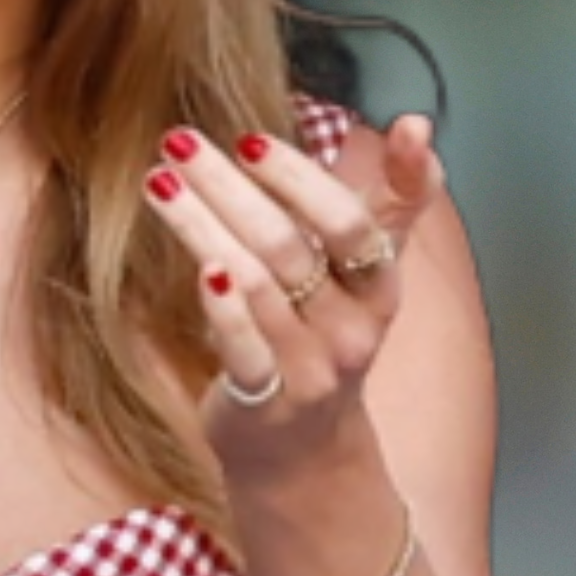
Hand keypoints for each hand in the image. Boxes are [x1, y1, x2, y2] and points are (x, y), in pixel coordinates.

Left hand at [141, 112, 443, 488]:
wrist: (304, 452)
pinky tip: (198, 265)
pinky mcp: (265, 401)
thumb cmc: (328, 337)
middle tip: (180, 142)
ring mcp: (309, 367)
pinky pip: (244, 347)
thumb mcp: (371, 272)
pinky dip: (223, 305)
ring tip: (159, 181)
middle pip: (291, 244)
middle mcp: (352, 327)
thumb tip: (415, 123)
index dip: (303, 180)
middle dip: (231, 186)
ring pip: (256, 284)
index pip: (350, 223)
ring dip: (202, 226)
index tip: (252, 140)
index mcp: (380, 287)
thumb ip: (396, 198)